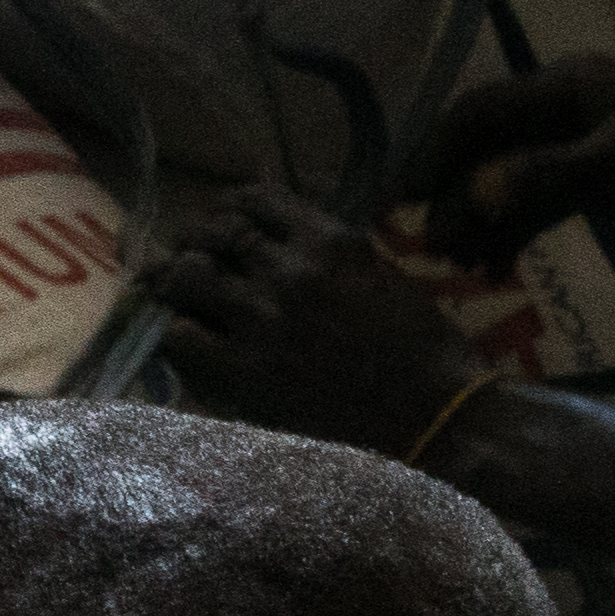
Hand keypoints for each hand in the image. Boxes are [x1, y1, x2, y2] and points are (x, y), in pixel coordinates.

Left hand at [153, 188, 490, 455]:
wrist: (435, 416)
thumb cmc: (423, 348)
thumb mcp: (381, 274)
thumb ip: (328, 249)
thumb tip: (281, 229)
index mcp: (330, 240)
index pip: (253, 199)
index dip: (227, 209)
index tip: (222, 224)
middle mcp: (290, 269)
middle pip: (210, 233)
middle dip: (195, 243)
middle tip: (191, 261)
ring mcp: (263, 319)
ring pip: (186, 277)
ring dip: (179, 285)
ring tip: (184, 301)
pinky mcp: (246, 370)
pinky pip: (181, 337)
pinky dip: (179, 335)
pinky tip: (194, 344)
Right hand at [403, 57, 614, 263]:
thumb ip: (542, 180)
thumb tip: (470, 197)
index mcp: (567, 87)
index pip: (476, 114)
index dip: (433, 157)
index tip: (401, 206)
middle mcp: (571, 103)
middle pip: (491, 145)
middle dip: (456, 196)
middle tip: (431, 252)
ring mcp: (593, 137)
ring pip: (517, 173)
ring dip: (488, 216)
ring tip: (465, 268)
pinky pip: (549, 192)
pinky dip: (523, 223)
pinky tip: (507, 261)